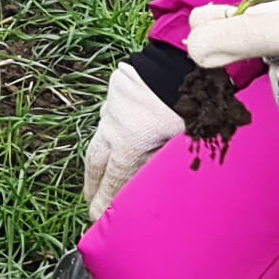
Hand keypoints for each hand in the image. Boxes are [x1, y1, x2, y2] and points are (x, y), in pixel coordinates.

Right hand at [81, 60, 183, 219]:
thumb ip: (164, 168)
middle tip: (90, 200)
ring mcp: (111, 108)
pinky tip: (117, 135)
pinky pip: (107, 119)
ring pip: (99, 139)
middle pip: (96, 163)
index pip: (112, 181)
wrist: (179, 61)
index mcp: (128, 145)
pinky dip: (109, 133)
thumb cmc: (187, 103)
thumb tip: (154, 191)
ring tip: (99, 173)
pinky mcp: (116, 91)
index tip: (96, 217)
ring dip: (98, 159)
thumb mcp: (181, 143)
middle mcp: (113, 128)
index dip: (103, 201)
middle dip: (92, 184)